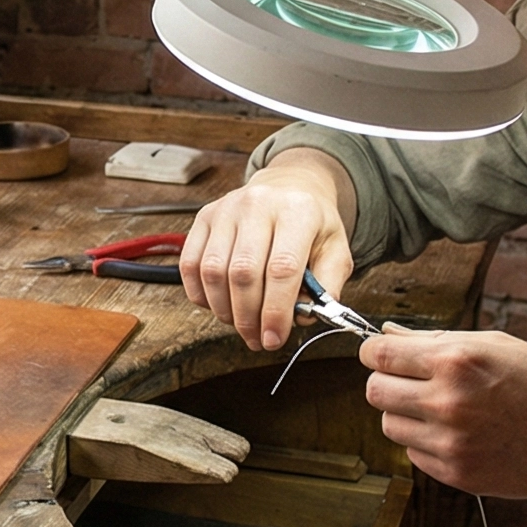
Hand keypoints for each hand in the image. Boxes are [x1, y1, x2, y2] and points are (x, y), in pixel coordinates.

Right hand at [182, 149, 355, 350]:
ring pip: (213, 272)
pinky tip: (219, 305)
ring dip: (224, 310)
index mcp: (297, 211)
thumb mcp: (336, 250)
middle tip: (257, 340)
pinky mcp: (203, 217)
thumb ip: (327, 287)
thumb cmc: (311, 224)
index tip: (274, 339)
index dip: (276, 311)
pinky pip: (191, 265)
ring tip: (241, 324)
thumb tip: (301, 317)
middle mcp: (258, 204)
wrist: (288, 186)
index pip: (282, 268)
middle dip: (248, 317)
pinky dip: (201, 295)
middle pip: (243, 273)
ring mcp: (226, 209)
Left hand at [359, 328, 526, 500]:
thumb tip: (387, 336)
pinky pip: (414, 454)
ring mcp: (451, 443)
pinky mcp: (456, 474)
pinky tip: (461, 433)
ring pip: (389, 426)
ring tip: (442, 409)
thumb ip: (435, 341)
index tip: (381, 355)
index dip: (374, 353)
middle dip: (387, 382)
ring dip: (405, 415)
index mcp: (457, 361)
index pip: (378, 355)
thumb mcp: (496, 345)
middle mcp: (448, 402)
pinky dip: (426, 442)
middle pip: (374, 391)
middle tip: (411, 381)